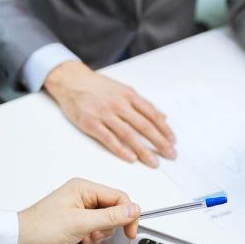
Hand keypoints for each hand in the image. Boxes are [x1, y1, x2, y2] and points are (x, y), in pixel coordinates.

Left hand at [15, 178, 140, 243]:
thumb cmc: (41, 229)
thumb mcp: (81, 224)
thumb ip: (111, 217)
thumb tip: (134, 209)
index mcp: (83, 188)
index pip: (119, 197)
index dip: (128, 214)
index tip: (131, 232)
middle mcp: (82, 196)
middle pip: (114, 209)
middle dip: (110, 226)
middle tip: (97, 234)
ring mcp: (78, 210)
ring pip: (106, 221)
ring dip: (101, 233)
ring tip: (87, 238)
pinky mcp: (74, 222)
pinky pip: (95, 228)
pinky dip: (93, 237)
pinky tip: (83, 241)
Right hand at [44, 61, 175, 167]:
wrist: (71, 80)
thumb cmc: (98, 87)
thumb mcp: (123, 89)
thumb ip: (142, 104)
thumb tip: (163, 117)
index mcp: (129, 95)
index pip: (153, 115)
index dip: (165, 129)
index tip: (173, 142)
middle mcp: (119, 104)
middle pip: (144, 126)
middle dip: (160, 142)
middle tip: (170, 155)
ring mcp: (104, 114)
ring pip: (129, 134)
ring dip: (143, 150)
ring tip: (154, 162)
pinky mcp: (91, 123)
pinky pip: (109, 139)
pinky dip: (121, 150)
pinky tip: (131, 158)